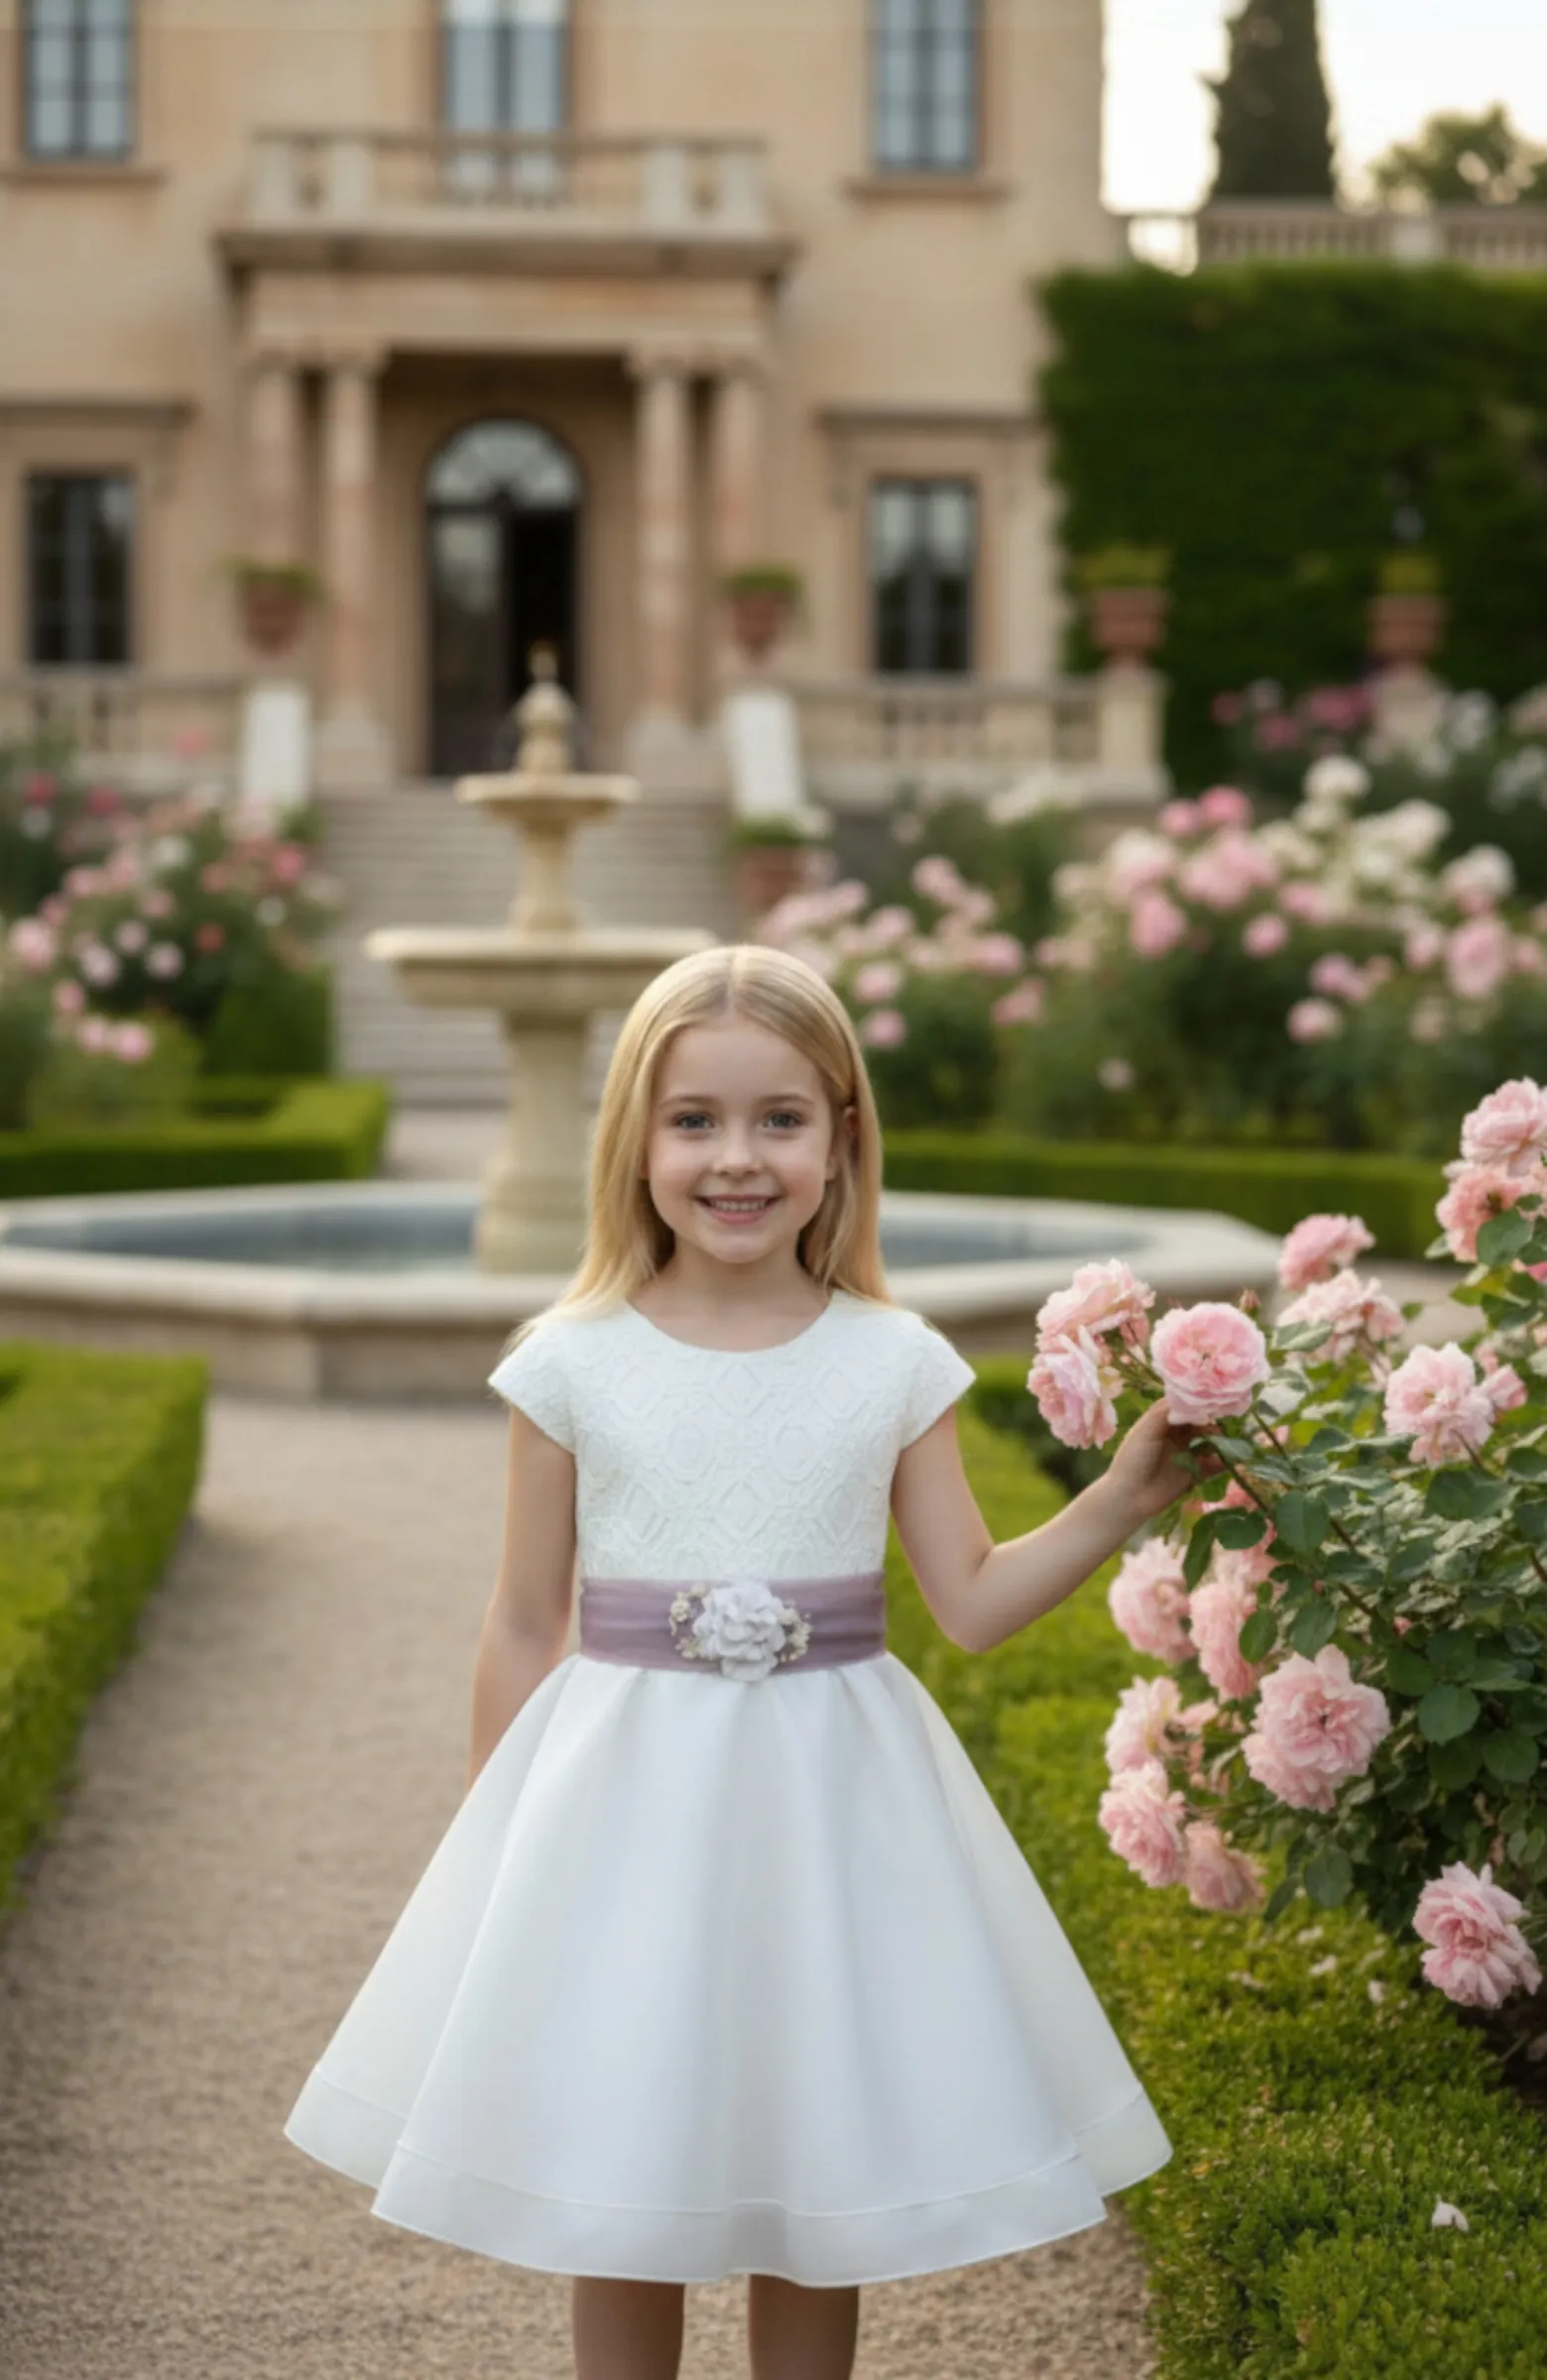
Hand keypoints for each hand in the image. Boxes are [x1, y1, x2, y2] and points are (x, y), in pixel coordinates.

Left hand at [1104, 1395, 1221, 1523]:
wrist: (1129, 1497)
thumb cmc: (1133, 1459)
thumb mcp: (1145, 1430)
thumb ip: (1165, 1412)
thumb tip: (1189, 1398)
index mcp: (1160, 1422)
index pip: (1183, 1406)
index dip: (1196, 1403)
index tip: (1211, 1400)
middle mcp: (1174, 1435)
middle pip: (1198, 1423)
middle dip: (1210, 1421)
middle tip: (1219, 1422)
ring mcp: (1185, 1454)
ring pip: (1207, 1442)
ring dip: (1218, 1440)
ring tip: (1223, 1441)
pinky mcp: (1193, 1473)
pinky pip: (1212, 1465)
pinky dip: (1221, 1462)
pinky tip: (1228, 1460)